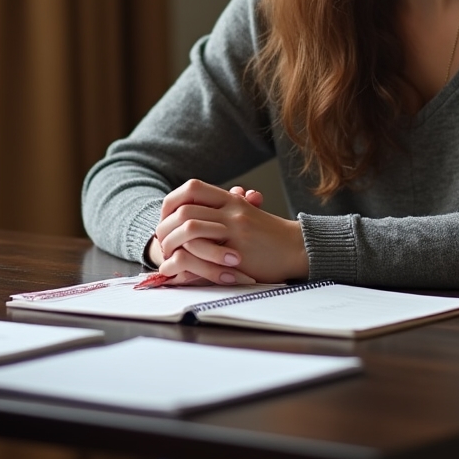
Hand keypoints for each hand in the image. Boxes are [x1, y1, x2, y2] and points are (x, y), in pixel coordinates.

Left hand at [154, 179, 306, 284]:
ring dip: (172, 242)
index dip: (172, 202)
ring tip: (167, 255)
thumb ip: (222, 208)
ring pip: (190, 227)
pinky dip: (185, 262)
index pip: (191, 188)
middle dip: (165, 227)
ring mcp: (234, 230)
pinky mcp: (238, 253)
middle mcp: (231, 210)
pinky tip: (177, 270)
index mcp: (231, 199)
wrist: (297, 248)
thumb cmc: (269, 234)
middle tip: (161, 241)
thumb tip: (192, 212)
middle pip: (184, 209)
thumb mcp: (245, 212)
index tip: (165, 218)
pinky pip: (203, 252)